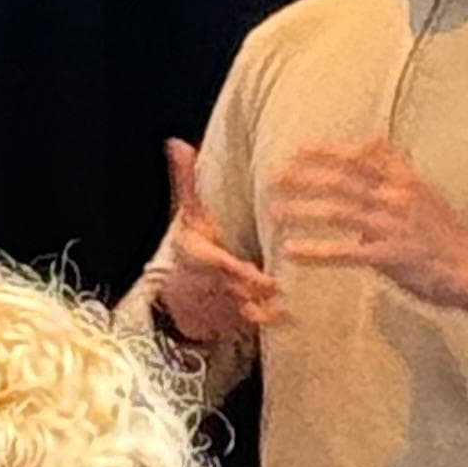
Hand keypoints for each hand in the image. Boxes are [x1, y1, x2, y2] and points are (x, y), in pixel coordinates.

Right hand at [148, 139, 280, 343]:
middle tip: (279, 285)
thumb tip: (176, 142)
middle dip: (255, 288)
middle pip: (237, 287)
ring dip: (266, 307)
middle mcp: (213, 282)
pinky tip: (292, 317)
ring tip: (290, 303)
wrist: (182, 295)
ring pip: (248, 308)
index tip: (256, 273)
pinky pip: (257, 324)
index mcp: (200, 255)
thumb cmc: (193, 245)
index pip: (218, 265)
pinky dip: (272, 321)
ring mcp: (226, 304)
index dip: (236, 271)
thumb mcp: (188, 214)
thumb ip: (186, 181)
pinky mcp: (240, 320)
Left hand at [271, 138, 467, 364]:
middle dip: (304, 178)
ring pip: (339, 212)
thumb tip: (371, 141)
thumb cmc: (446, 233)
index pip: (358, 158)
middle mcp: (397, 197)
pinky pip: (347, 252)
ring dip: (302, 211)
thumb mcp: (423, 190)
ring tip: (274, 212)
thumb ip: (394, 167)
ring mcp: (393, 226)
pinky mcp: (391, 257)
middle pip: (342, 181)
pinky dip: (317, 252)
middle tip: (272, 178)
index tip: (296, 151)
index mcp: (404, 179)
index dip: (325, 153)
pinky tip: (293, 253)